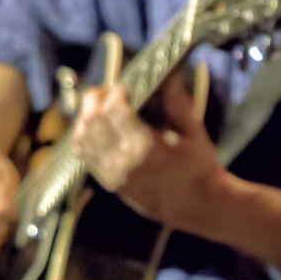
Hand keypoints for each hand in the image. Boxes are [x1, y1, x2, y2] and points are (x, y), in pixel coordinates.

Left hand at [71, 77, 224, 224]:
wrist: (194, 205)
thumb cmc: (199, 167)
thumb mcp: (194, 132)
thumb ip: (176, 102)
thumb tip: (166, 74)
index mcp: (148, 147)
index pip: (114, 109)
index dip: (115, 92)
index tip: (124, 86)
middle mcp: (126, 161)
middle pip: (92, 119)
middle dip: (96, 98)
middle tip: (110, 91)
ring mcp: (114, 174)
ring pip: (82, 135)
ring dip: (86, 115)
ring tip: (101, 107)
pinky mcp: (109, 182)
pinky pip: (84, 153)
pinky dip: (83, 134)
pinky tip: (96, 126)